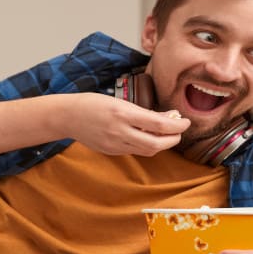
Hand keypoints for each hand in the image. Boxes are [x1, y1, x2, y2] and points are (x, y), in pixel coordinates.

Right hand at [66, 93, 189, 155]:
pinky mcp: (112, 152)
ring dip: (162, 144)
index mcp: (123, 113)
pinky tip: (150, 137)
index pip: (158, 124)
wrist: (67, 116)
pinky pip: (136, 151)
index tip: (185, 121)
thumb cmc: (93, 103)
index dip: (177, 126)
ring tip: (168, 134)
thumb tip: (169, 117)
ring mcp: (115, 145)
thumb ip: (144, 112)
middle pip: (156, 144)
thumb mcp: (120, 101)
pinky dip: (147, 146)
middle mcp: (120, 131)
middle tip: (179, 131)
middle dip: (173, 139)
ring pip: (148, 151)